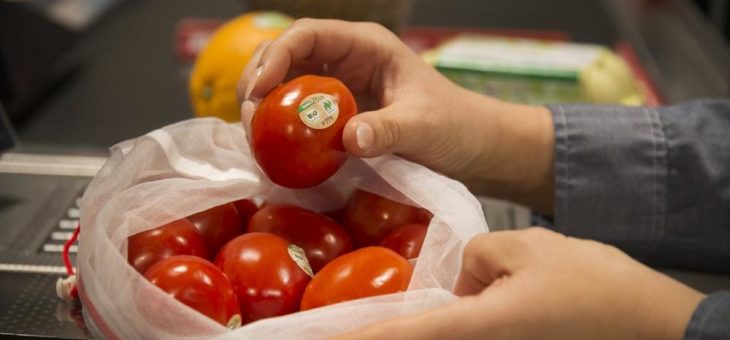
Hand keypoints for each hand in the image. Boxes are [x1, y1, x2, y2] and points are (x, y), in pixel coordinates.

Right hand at [237, 19, 554, 212]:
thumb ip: (388, 130)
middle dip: (258, 83)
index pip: (307, 35)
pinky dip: (281, 129)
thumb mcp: (424, 126)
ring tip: (254, 140)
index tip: (258, 93)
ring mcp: (340, 87)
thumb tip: (348, 138)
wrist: (474, 147)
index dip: (275, 58)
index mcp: (366, 45)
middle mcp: (347, 60)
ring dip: (264, 109)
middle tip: (247, 122)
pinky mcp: (339, 115)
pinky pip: (299, 115)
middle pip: (285, 57)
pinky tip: (274, 152)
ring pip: (286, 86)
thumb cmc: (456, 125)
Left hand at [337, 228, 703, 339]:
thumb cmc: (590, 285)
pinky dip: (432, 326)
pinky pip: (456, 336)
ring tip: (364, 314)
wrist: (644, 322)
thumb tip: (456, 274)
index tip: (307, 338)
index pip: (395, 336)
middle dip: (369, 333)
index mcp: (472, 325)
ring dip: (402, 328)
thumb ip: (472, 256)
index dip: (349, 338)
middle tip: (323, 322)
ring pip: (433, 337)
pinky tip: (424, 309)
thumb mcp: (522, 249)